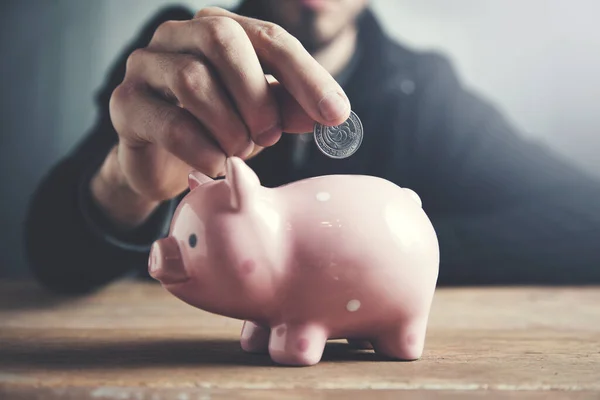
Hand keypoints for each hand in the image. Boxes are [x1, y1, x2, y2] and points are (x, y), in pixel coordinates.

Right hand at [93, 6, 350, 227]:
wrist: (160, 161)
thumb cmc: (213, 128)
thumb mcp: (260, 117)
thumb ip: (290, 107)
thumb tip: (331, 113)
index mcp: (216, 29)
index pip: (268, 36)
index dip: (306, 75)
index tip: (335, 114)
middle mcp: (176, 36)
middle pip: (224, 41)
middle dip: (257, 95)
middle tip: (271, 136)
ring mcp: (145, 66)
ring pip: (194, 80)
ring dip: (230, 126)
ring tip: (239, 150)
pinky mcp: (125, 105)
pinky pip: (170, 123)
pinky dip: (204, 150)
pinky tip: (216, 165)